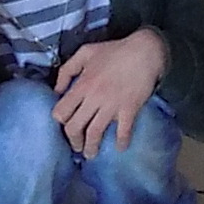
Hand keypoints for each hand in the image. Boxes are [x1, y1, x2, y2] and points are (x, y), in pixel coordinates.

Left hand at [52, 28, 166, 155]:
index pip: (61, 112)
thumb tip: (57, 90)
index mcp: (82, 85)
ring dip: (91, 147)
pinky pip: (123, 131)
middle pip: (75, 128)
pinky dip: (121, 142)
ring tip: (91, 154)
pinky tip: (120, 147)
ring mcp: (111, 105)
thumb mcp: (85, 52)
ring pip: (95, 133)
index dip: (61, 121)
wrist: (145, 50)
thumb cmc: (115, 50)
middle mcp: (93, 98)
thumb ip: (67, 70)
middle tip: (77, 146)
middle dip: (73, 140)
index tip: (66, 124)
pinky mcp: (129, 109)